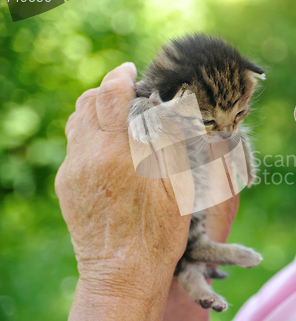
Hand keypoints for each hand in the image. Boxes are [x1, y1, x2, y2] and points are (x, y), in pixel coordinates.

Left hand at [56, 62, 191, 319]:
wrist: (122, 274)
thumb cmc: (158, 233)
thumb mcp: (179, 186)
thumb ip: (173, 141)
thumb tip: (172, 109)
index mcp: (119, 153)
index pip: (111, 94)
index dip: (122, 76)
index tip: (132, 71)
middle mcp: (88, 156)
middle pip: (88, 101)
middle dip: (109, 90)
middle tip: (131, 97)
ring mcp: (72, 170)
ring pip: (76, 121)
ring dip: (96, 110)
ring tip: (120, 119)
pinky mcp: (66, 184)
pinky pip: (74, 145)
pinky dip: (90, 133)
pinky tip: (111, 149)